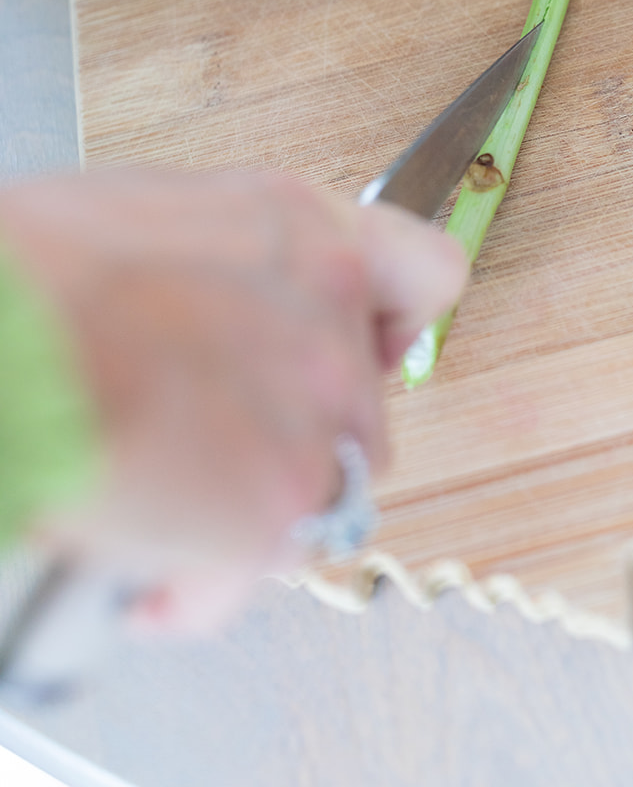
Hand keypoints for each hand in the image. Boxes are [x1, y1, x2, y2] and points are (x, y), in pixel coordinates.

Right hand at [0, 169, 465, 628]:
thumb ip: (224, 263)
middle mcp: (331, 308)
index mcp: (300, 225)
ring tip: (164, 516)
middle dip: (298, 438)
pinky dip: (207, 586)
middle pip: (364, 406)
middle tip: (217, 451)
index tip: (372, 351)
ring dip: (257, 512)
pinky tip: (149, 576)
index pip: (422, 271)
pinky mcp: (287, 498)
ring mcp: (320, 404)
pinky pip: (269, 566)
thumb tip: (217, 304)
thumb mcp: (146, 219)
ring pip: (328, 489)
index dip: (397, 323)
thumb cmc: (32, 280)